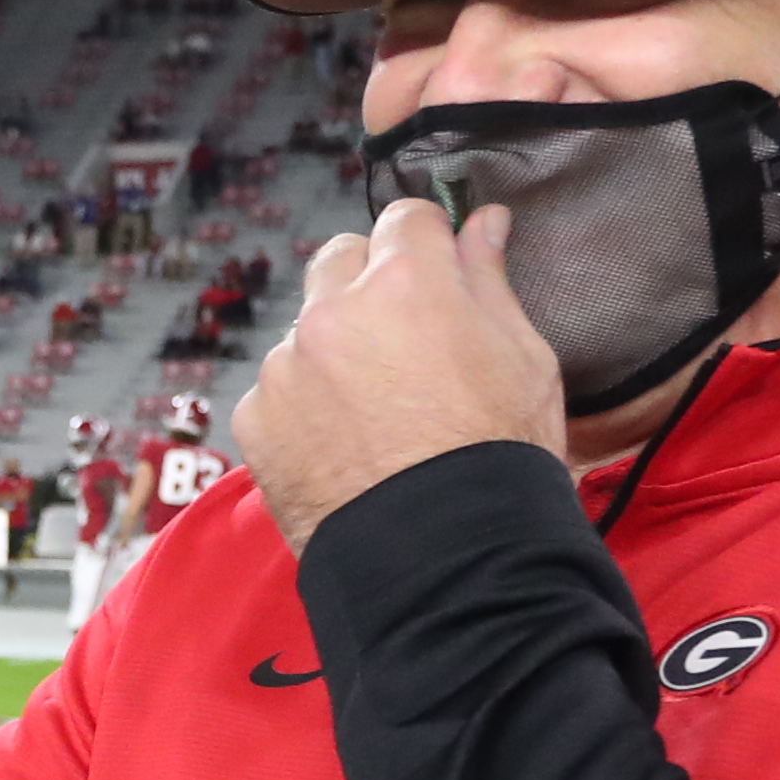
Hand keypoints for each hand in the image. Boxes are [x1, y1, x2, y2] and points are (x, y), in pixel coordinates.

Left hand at [244, 197, 567, 547]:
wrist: (447, 561)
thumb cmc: (499, 459)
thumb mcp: (524, 359)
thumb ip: (490, 281)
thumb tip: (485, 224)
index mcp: (408, 283)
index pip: (404, 219)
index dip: (424, 244)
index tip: (434, 272)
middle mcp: (335, 312)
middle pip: (340, 261)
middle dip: (368, 286)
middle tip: (403, 343)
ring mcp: (286, 367)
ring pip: (305, 331)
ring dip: (332, 353)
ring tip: (375, 415)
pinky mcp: (255, 421)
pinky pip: (274, 393)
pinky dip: (300, 410)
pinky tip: (341, 449)